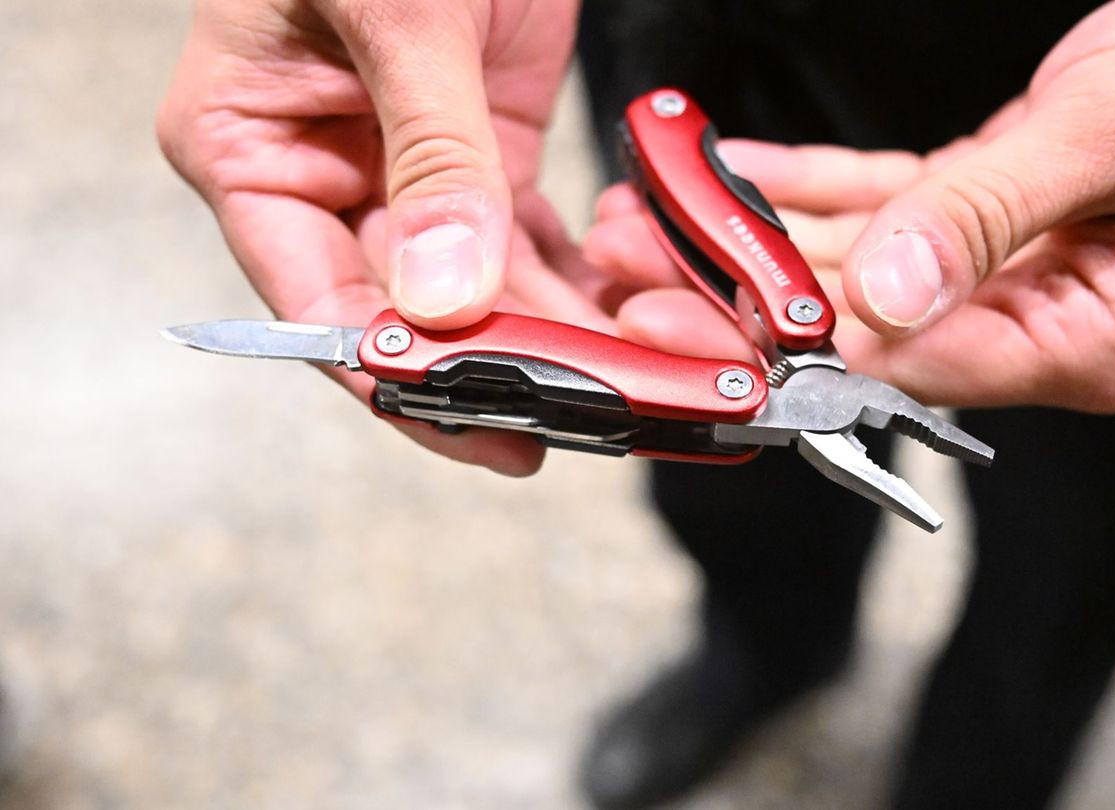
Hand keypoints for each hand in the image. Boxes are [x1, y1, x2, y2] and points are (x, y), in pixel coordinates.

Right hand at [157, 0, 607, 474]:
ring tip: (634, 377)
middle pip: (405, 315)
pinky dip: (578, 281)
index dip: (401, 374)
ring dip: (556, 336)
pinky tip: (631, 312)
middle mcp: (321, 173)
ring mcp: (405, 171)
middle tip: (587, 417)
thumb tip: (443, 297)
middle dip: (500, 368)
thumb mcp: (400, 14)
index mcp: (247, 142)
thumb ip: (429, 157)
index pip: (316, 300)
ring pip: (478, 292)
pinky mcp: (481, 155)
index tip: (490, 422)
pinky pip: (524, 244)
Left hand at [586, 0, 1114, 412]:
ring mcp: (1007, 280)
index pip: (922, 366)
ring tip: (648, 217)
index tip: (698, 324)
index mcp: (1092, 346)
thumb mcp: (1108, 141)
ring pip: (860, 270)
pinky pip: (883, 214)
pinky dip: (812, 194)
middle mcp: (1040, 328)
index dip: (804, 347)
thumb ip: (987, 216)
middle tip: (635, 262)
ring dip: (759, 241)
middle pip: (871, 327)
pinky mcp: (985, 223)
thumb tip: (880, 298)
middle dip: (750, 295)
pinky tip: (730, 176)